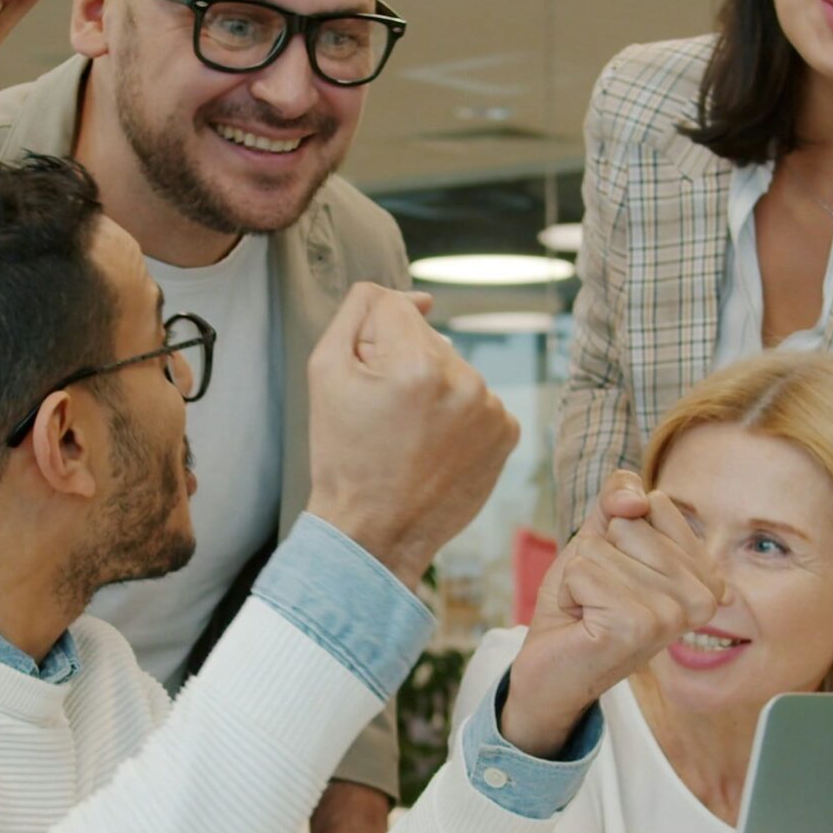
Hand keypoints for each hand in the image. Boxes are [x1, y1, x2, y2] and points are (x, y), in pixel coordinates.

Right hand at [304, 283, 518, 587]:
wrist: (375, 533)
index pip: (394, 308)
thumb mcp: (325, 371)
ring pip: (454, 369)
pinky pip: (478, 401)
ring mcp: (491, 408)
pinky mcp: (507, 433)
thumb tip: (420, 299)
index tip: (367, 383)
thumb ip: (360, 311)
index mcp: (417, 362)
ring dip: (434, 390)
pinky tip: (436, 447)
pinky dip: (458, 417)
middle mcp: (464, 380)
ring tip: (410, 436)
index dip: (370, 342)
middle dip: (404, 365)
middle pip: (427, 339)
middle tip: (385, 418)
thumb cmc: (344, 455)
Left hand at [502, 470, 724, 756]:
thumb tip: (636, 500)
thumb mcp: (601, 537)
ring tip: (590, 611)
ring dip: (581, 576)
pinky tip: (582, 622)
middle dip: (597, 554)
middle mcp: (701, 599)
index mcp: (706, 576)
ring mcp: (672, 616)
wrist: (549, 667)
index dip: (617, 531)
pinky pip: (583, 571)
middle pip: (629, 523)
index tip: (618, 574)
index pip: (656, 503)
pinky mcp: (636, 627)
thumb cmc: (581, 602)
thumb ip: (620, 498)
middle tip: (598, 597)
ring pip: (603, 547)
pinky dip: (569, 592)